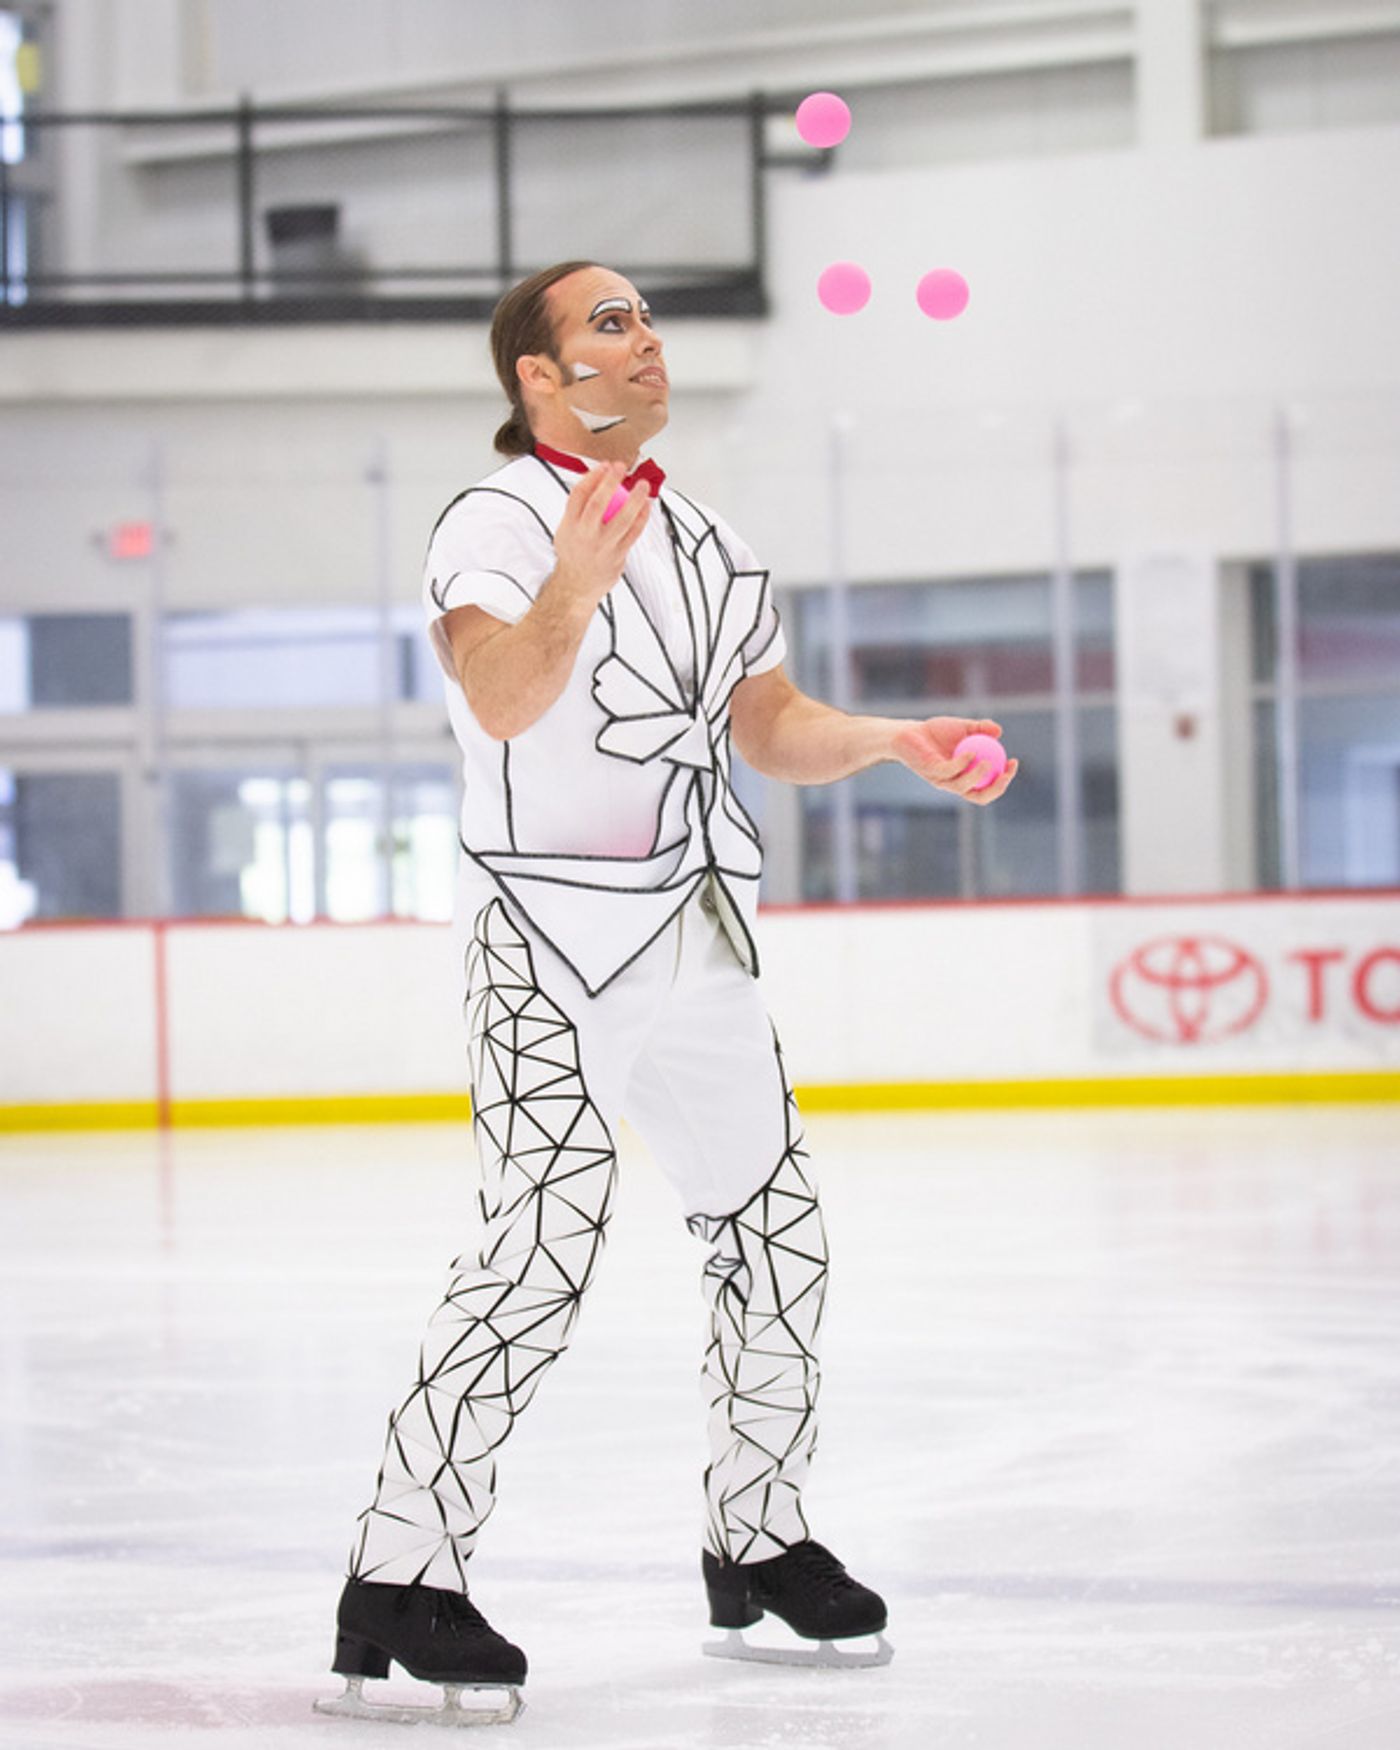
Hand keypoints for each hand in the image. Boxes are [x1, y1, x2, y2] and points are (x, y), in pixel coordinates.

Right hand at [549, 462, 651, 613]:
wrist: (576, 586)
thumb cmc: (574, 553)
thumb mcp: (565, 529)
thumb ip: (577, 508)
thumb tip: (593, 479)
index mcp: (569, 525)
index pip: (578, 495)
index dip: (592, 477)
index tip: (604, 465)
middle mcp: (585, 535)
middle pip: (597, 504)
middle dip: (610, 482)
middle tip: (621, 467)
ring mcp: (602, 546)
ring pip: (622, 519)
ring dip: (635, 500)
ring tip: (643, 485)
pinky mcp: (618, 556)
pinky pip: (633, 533)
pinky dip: (641, 518)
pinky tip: (646, 506)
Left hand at [890, 716, 1018, 804]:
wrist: (908, 732)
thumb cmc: (936, 732)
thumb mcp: (962, 727)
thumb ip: (980, 728)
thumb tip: (999, 731)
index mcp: (966, 776)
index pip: (988, 786)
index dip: (1003, 781)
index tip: (1013, 763)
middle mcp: (955, 783)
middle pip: (980, 796)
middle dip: (996, 789)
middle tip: (1006, 774)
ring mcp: (942, 780)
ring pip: (963, 788)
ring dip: (978, 777)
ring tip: (987, 762)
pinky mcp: (930, 772)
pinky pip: (949, 772)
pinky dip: (962, 764)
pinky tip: (970, 752)